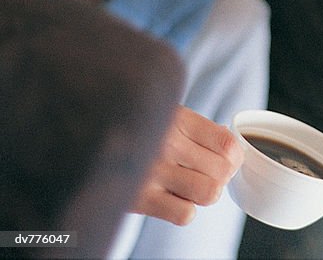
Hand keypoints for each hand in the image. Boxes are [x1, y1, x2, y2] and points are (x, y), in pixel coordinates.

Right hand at [132, 106, 243, 225]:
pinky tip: (173, 198)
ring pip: (209, 192)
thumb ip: (199, 129)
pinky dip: (185, 210)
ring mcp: (152, 172)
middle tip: (205, 172)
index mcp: (176, 118)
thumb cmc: (134, 124)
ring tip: (191, 185)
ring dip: (205, 192)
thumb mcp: (167, 113)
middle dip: (220, 175)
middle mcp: (166, 144)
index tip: (225, 157)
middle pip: (222, 171)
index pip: (228, 144)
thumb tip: (233, 150)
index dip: (234, 156)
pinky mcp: (138, 199)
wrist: (85, 132)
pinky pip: (184, 214)